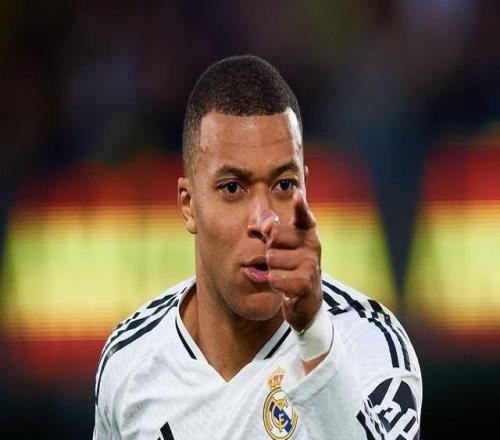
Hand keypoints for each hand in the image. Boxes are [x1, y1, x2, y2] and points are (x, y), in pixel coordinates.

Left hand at [264, 190, 322, 331]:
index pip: (304, 215)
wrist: (305, 300)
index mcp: (307, 232)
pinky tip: (284, 286)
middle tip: (280, 260)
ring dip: (271, 269)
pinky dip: (274, 283)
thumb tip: (265, 224)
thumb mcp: (284, 247)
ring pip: (272, 259)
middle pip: (274, 236)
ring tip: (283, 274)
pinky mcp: (305, 282)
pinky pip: (275, 277)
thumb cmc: (291, 267)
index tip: (296, 194)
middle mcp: (312, 244)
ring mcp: (310, 263)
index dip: (300, 205)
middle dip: (270, 249)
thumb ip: (273, 231)